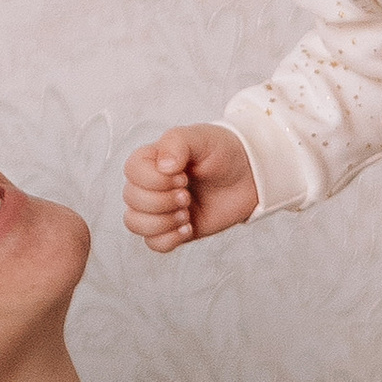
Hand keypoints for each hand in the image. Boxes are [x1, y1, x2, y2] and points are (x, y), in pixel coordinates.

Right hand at [123, 123, 258, 252]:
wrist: (249, 176)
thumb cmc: (223, 152)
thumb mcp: (200, 137)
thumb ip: (176, 143)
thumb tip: (163, 166)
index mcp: (151, 159)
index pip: (132, 172)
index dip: (155, 180)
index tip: (182, 175)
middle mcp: (150, 184)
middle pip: (132, 200)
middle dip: (163, 201)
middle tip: (187, 194)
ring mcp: (159, 208)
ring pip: (135, 224)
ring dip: (163, 222)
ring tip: (186, 213)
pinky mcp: (172, 229)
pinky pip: (153, 243)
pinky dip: (169, 239)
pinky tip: (188, 227)